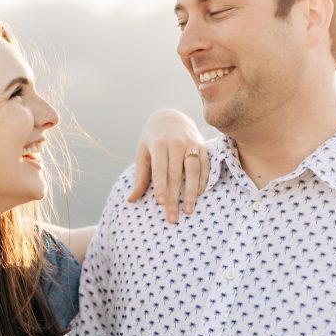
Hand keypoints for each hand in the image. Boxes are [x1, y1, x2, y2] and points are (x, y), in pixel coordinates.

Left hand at [129, 109, 209, 223]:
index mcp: (158, 144)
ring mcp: (191, 144)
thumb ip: (140, 177)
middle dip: (174, 198)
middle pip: (176, 174)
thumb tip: (131, 200)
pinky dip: (203, 180)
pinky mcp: (202, 146)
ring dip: (191, 192)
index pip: (160, 169)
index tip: (161, 203)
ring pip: (193, 170)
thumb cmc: (153, 140)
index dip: (161, 186)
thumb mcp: (143, 153)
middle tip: (172, 218)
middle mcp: (176, 143)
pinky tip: (199, 194)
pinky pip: (204, 165)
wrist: (170, 117)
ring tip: (189, 210)